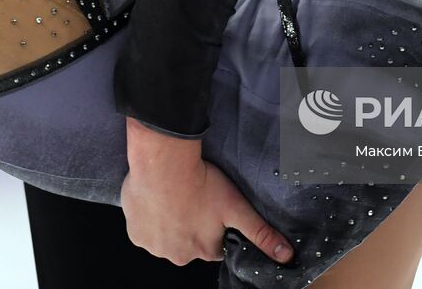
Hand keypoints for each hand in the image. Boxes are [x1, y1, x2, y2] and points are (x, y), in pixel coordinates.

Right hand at [121, 118, 293, 265]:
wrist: (163, 164)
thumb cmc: (201, 182)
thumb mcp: (237, 207)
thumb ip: (261, 233)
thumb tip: (286, 256)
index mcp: (204, 251)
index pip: (213, 246)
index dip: (213, 227)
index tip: (211, 209)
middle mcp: (177, 256)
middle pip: (189, 243)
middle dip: (191, 226)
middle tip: (192, 199)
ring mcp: (154, 246)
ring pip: (166, 237)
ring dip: (170, 222)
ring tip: (175, 196)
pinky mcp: (135, 234)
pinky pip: (145, 230)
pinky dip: (151, 218)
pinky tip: (158, 199)